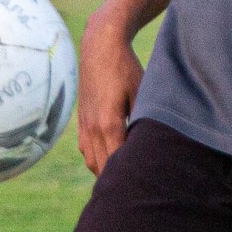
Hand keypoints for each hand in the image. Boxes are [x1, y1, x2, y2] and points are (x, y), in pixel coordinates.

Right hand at [76, 14, 143, 175]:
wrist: (100, 46)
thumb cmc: (125, 67)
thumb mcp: (141, 91)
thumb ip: (143, 119)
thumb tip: (149, 141)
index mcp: (110, 123)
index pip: (116, 162)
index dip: (127, 175)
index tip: (140, 181)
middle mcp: (93, 127)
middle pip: (102, 167)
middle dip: (116, 178)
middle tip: (134, 185)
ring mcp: (84, 124)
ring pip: (91, 160)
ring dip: (104, 170)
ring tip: (122, 174)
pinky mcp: (81, 118)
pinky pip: (85, 148)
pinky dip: (95, 157)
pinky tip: (108, 156)